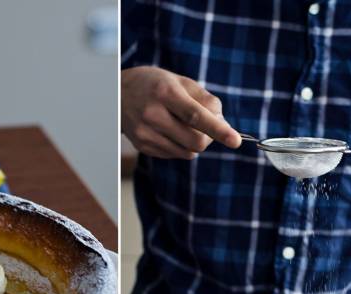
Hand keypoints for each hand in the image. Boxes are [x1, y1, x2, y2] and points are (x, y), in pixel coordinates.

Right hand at [121, 66, 241, 158]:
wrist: (115, 95)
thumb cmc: (153, 84)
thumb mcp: (179, 81)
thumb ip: (205, 100)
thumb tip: (223, 123)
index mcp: (165, 93)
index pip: (196, 116)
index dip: (218, 130)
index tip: (235, 140)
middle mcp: (153, 114)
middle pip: (195, 140)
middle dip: (209, 138)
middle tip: (207, 126)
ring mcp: (145, 133)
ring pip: (187, 152)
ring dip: (195, 143)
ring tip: (184, 125)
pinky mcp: (142, 146)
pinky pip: (175, 154)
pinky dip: (181, 146)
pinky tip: (170, 131)